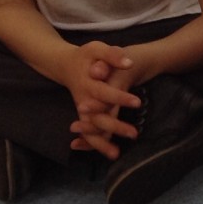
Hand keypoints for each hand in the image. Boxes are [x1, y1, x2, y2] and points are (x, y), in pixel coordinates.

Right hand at [62, 42, 140, 159]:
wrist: (66, 65)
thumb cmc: (85, 56)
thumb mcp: (96, 49)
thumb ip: (111, 55)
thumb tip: (128, 63)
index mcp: (88, 82)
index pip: (104, 92)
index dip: (119, 97)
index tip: (137, 102)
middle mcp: (83, 99)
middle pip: (96, 116)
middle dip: (114, 126)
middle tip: (134, 134)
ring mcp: (82, 110)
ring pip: (90, 129)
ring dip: (101, 143)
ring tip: (116, 154)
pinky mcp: (85, 116)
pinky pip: (88, 133)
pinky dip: (95, 144)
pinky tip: (110, 153)